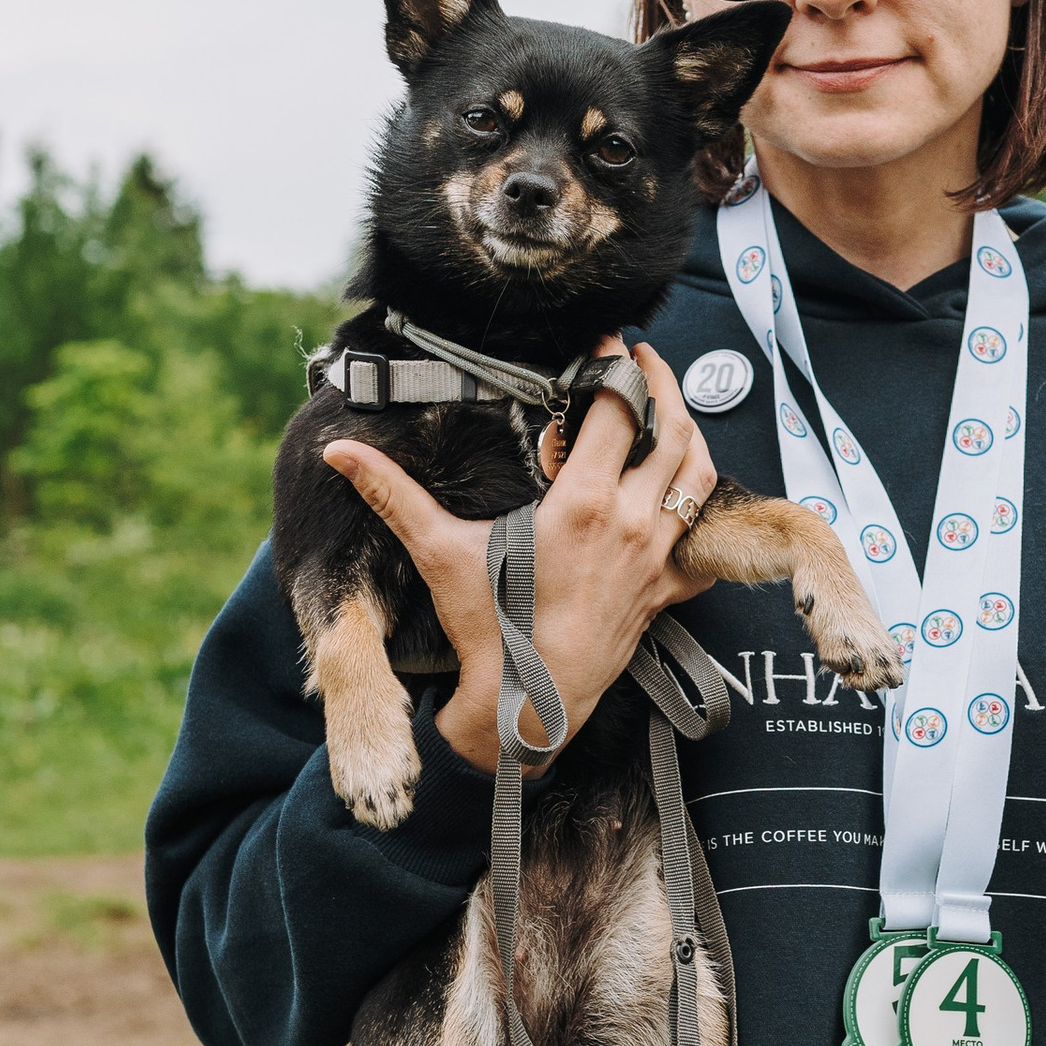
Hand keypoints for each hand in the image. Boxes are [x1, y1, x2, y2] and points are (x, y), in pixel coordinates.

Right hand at [319, 338, 719, 774]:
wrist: (527, 702)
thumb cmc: (488, 629)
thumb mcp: (439, 551)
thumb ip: (393, 494)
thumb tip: (339, 452)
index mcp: (582, 501)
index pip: (617, 409)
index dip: (615, 367)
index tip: (607, 344)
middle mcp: (630, 522)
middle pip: (673, 431)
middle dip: (663, 385)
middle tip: (644, 361)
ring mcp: (656, 557)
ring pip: (700, 478)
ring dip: (692, 436)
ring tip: (672, 412)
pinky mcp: (665, 592)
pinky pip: (706, 546)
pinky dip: (707, 517)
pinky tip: (689, 501)